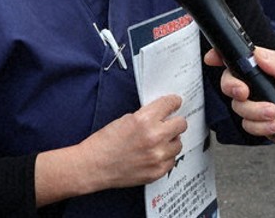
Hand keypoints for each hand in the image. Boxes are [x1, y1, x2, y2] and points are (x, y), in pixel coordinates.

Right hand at [35, 95, 186, 204]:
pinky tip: (153, 155)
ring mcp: (157, 156)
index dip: (173, 103)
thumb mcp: (126, 119)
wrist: (93, 166)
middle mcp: (154, 137)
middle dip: (174, 122)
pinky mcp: (157, 171)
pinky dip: (165, 156)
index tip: (174, 103)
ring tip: (156, 142)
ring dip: (170, 141)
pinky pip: (172, 159)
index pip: (171, 104)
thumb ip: (148, 115)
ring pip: (179, 143)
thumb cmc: (105, 143)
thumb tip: (164, 114)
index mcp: (145, 120)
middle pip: (181, 124)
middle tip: (167, 125)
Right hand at [204, 47, 274, 150]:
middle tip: (246, 93)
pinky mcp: (262, 124)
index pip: (241, 59)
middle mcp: (261, 85)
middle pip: (231, 84)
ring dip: (256, 113)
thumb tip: (258, 55)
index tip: (212, 59)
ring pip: (238, 108)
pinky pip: (248, 126)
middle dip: (235, 89)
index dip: (222, 57)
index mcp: (270, 67)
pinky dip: (262, 128)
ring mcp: (260, 105)